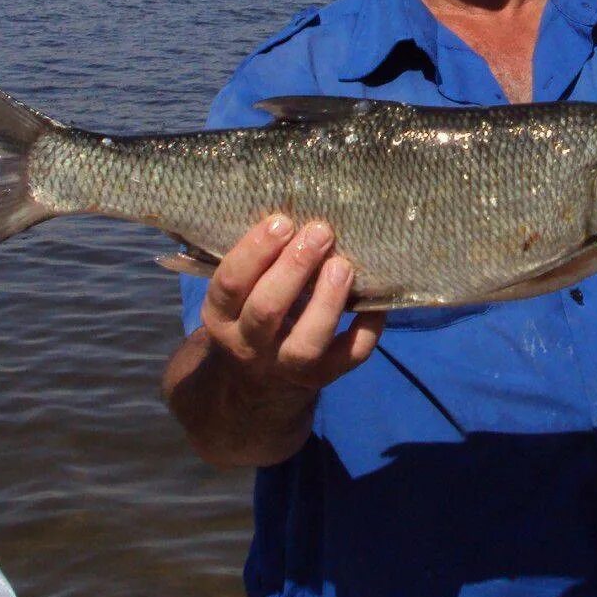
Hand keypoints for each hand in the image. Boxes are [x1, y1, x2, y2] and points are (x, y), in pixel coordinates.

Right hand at [199, 214, 383, 391]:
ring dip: (327, 301)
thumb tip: (294, 211)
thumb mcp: (237, 294)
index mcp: (222, 316)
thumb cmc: (249, 313)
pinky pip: (348, 358)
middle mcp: (249, 345)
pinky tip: (374, 302)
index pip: (229, 284)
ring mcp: (286, 366)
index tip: (282, 221)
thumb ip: (256, 262)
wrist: (254, 384)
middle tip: (320, 231)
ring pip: (306, 343)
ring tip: (343, 264)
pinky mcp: (321, 378)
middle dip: (294, 268)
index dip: (254, 251)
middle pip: (267, 310)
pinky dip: (365, 330)